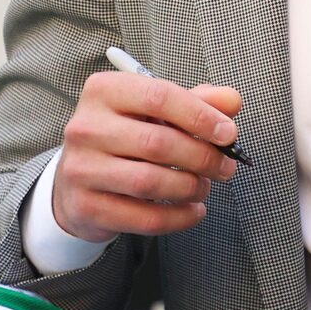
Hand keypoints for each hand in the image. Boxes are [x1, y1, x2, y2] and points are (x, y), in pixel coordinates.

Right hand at [50, 69, 243, 245]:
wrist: (78, 178)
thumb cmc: (125, 136)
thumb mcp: (157, 110)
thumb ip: (197, 101)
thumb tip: (231, 101)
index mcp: (104, 91)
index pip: (159, 97)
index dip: (201, 116)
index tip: (228, 133)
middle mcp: (86, 127)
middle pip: (158, 143)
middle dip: (202, 158)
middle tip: (225, 167)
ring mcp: (82, 168)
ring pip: (150, 182)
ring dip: (190, 188)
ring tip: (204, 187)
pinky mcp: (87, 206)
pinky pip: (144, 218)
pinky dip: (179, 218)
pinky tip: (193, 211)